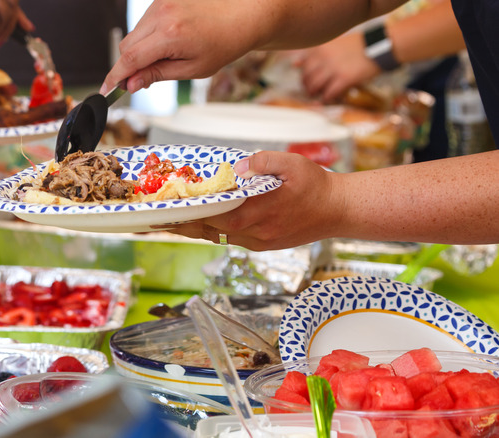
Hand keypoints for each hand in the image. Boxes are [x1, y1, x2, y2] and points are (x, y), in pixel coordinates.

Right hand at [101, 0, 248, 93]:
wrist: (241, 16)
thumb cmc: (223, 43)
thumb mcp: (191, 69)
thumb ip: (157, 75)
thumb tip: (131, 84)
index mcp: (170, 34)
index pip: (130, 58)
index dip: (114, 77)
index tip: (107, 89)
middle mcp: (162, 14)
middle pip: (126, 46)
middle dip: (128, 66)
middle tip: (142, 80)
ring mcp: (161, 3)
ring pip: (134, 34)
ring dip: (140, 50)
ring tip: (166, 57)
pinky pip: (144, 23)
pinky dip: (148, 37)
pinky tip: (168, 42)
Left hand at [168, 151, 344, 250]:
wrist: (340, 210)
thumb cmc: (316, 185)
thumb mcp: (292, 163)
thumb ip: (262, 161)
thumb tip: (237, 166)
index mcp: (259, 212)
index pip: (216, 217)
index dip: (190, 215)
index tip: (167, 213)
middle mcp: (256, 232)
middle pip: (210, 231)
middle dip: (184, 225)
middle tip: (158, 220)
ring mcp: (259, 241)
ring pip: (219, 237)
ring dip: (196, 229)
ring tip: (171, 222)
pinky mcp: (263, 245)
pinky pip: (232, 239)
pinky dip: (214, 231)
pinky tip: (201, 223)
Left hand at [296, 32, 380, 101]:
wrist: (379, 46)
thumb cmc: (358, 46)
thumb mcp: (334, 44)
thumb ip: (315, 54)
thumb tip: (294, 64)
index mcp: (321, 48)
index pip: (303, 66)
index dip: (304, 76)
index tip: (307, 81)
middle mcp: (324, 57)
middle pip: (306, 78)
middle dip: (307, 87)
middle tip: (311, 91)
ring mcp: (333, 68)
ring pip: (314, 86)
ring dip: (314, 94)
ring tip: (318, 96)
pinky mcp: (344, 78)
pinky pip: (328, 93)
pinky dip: (326, 99)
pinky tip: (328, 99)